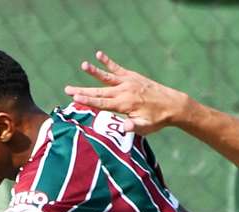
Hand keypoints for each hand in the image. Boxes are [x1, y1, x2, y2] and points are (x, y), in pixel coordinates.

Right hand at [64, 50, 187, 134]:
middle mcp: (124, 91)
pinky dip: (108, 62)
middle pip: (99, 91)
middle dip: (82, 90)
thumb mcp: (145, 127)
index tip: (74, 98)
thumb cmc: (157, 120)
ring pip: (107, 77)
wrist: (172, 105)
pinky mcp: (132, 77)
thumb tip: (123, 128)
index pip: (101, 103)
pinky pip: (117, 69)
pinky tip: (99, 55)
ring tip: (83, 65)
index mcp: (124, 104)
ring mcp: (128, 82)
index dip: (87, 101)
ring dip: (94, 72)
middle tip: (66, 89)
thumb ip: (133, 127)